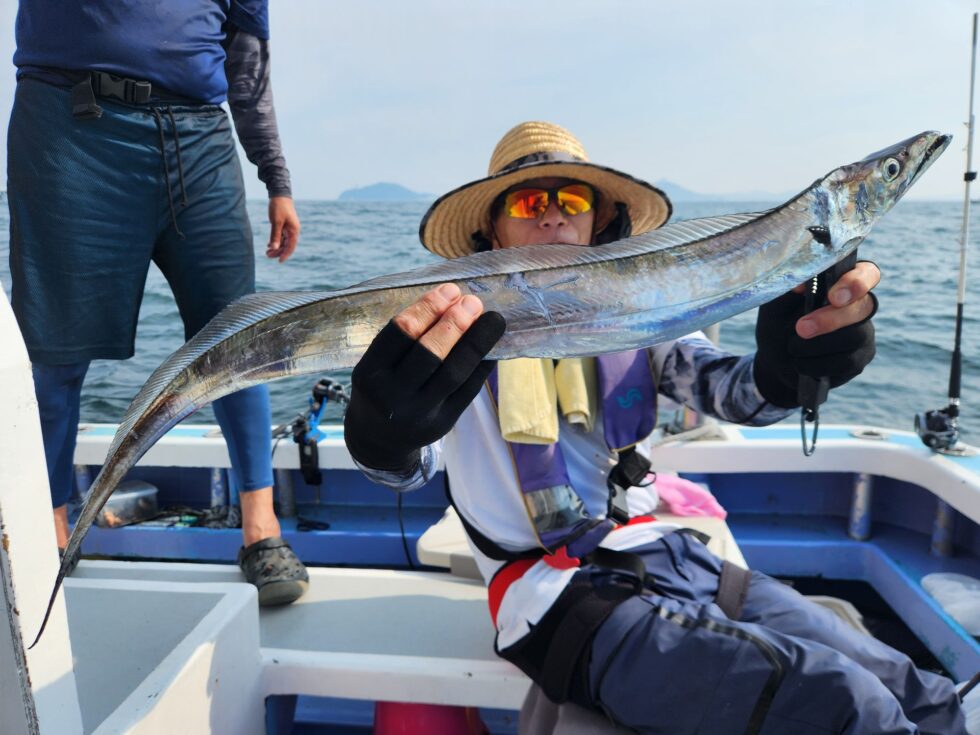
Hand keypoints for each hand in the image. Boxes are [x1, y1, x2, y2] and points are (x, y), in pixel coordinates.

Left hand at [267, 196, 299, 262]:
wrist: (279, 193)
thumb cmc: (279, 207)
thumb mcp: (276, 222)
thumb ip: (275, 236)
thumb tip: (274, 248)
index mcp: (294, 230)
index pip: (291, 246)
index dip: (285, 254)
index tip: (279, 261)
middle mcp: (293, 230)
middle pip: (287, 245)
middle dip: (278, 251)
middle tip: (267, 255)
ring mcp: (289, 227)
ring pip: (284, 241)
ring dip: (276, 247)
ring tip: (267, 251)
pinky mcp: (285, 224)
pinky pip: (281, 236)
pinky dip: (276, 241)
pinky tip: (269, 244)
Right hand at [344, 283, 505, 470]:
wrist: (378, 439)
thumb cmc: (381, 386)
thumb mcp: (377, 363)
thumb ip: (406, 338)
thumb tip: (453, 301)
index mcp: (369, 373)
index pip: (399, 334)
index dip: (427, 308)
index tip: (450, 290)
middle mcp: (392, 395)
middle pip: (428, 355)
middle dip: (454, 324)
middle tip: (473, 302)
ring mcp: (419, 413)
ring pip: (453, 373)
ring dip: (476, 342)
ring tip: (493, 319)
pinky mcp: (443, 423)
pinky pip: (469, 390)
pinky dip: (483, 364)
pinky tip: (493, 345)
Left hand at [753, 261, 879, 407]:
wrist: (775, 360)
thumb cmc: (779, 323)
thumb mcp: (777, 305)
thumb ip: (789, 290)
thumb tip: (800, 285)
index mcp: (842, 283)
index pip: (867, 273)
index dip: (856, 283)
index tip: (833, 297)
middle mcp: (859, 306)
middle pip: (862, 309)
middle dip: (829, 320)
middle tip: (802, 328)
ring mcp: (863, 334)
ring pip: (855, 337)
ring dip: (817, 344)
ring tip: (793, 347)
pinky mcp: (858, 359)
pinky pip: (846, 362)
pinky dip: (817, 363)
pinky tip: (800, 362)